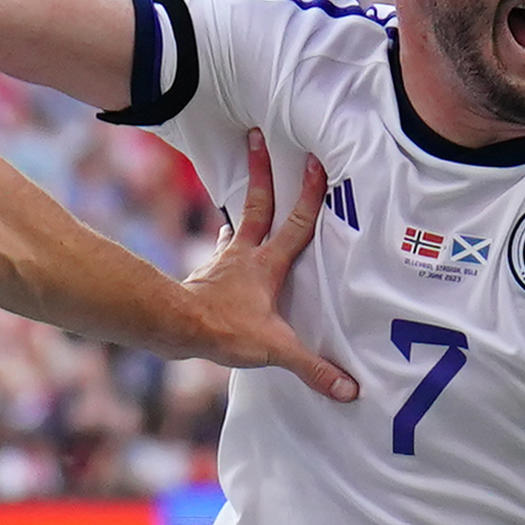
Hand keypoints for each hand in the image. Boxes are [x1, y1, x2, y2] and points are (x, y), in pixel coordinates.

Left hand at [181, 135, 359, 400]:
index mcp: (268, 265)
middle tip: (257, 134)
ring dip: (245, 198)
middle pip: (258, 203)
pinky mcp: (208, 275)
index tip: (316, 160)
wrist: (175, 328)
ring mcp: (224, 261)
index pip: (297, 223)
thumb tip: (349, 390)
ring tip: (248, 175)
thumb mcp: (274, 350)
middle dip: (261, 169)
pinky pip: (222, 249)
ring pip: (239, 220)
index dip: (310, 193)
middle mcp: (245, 254)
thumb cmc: (223, 331)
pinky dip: (227, 238)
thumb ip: (312, 367)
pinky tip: (225, 236)